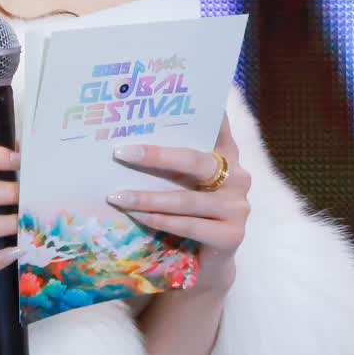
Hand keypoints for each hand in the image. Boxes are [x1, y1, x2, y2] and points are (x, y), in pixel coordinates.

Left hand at [106, 112, 248, 294]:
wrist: (205, 264)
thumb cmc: (186, 216)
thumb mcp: (180, 185)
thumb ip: (168, 164)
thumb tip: (122, 140)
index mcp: (227, 155)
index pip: (217, 125)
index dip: (205, 107)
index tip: (179, 90)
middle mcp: (238, 176)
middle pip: (195, 160)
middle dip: (156, 155)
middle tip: (120, 151)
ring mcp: (238, 207)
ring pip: (187, 198)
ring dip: (147, 197)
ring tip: (115, 195)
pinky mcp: (233, 235)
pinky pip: (190, 225)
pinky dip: (160, 220)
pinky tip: (137, 216)